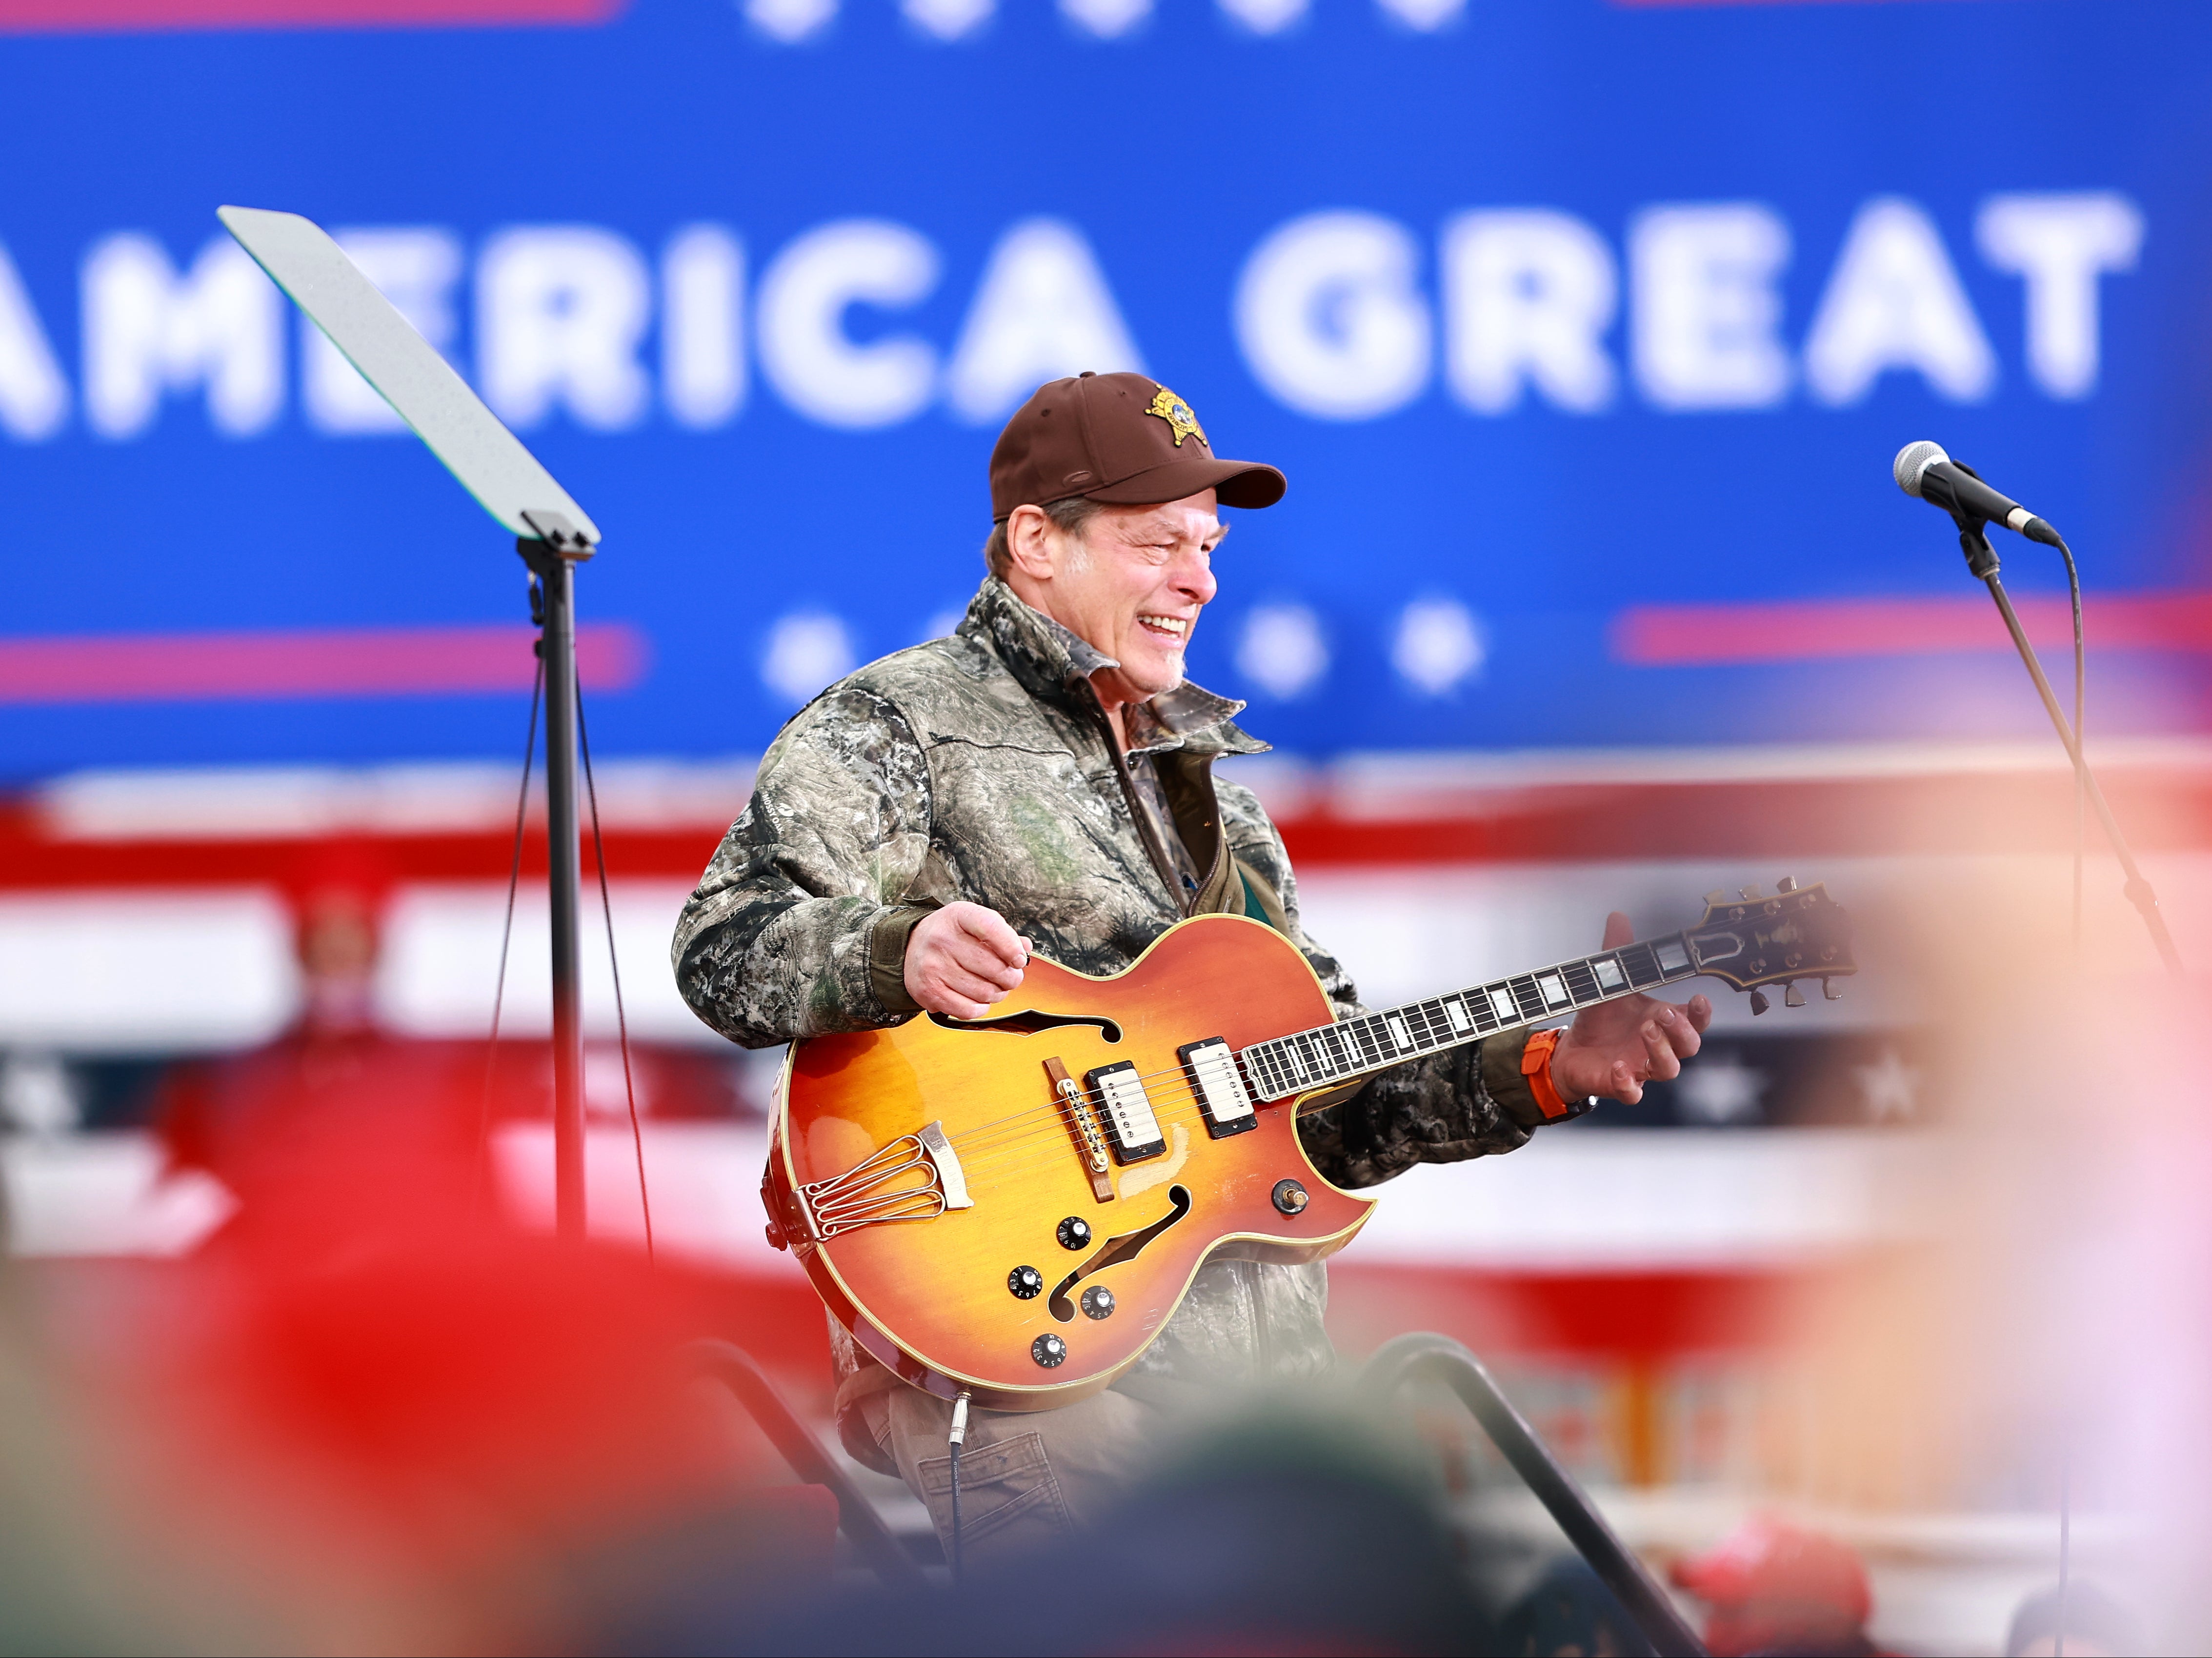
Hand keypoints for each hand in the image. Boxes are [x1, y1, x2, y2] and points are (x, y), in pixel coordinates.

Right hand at [903, 902, 1031, 1019]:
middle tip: (1011, 978)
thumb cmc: (952, 935)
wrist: (910, 947)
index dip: (1011, 946)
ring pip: (984, 992)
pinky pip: (967, 1009)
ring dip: (997, 994)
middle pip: (993, 967)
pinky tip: (979, 1000)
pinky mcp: (928, 991)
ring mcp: (933, 966)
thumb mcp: (974, 922)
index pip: (990, 927)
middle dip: (1011, 978)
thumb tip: (1025, 948)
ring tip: (995, 988)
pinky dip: (980, 1008)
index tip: (1020, 960)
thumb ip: (1002, 933)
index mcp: (958, 916)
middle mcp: (942, 939)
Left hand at [1550, 911, 1711, 1104]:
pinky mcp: (1620, 1085)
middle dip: (1680, 1030)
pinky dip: (1627, 1083)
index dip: (1702, 1013)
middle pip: (1690, 1046)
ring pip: (1668, 1069)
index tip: (1699, 998)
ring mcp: (1642, 1068)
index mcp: (1663, 1021)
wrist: (1570, 1049)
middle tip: (1661, 1013)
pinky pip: (1633, 1093)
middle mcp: (1659, 1046)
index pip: (1696, 1021)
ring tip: (1645, 1030)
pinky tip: (1618, 1066)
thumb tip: (1618, 916)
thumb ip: (1615, 952)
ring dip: (1660, 1050)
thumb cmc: (1600, 1018)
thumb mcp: (1606, 982)